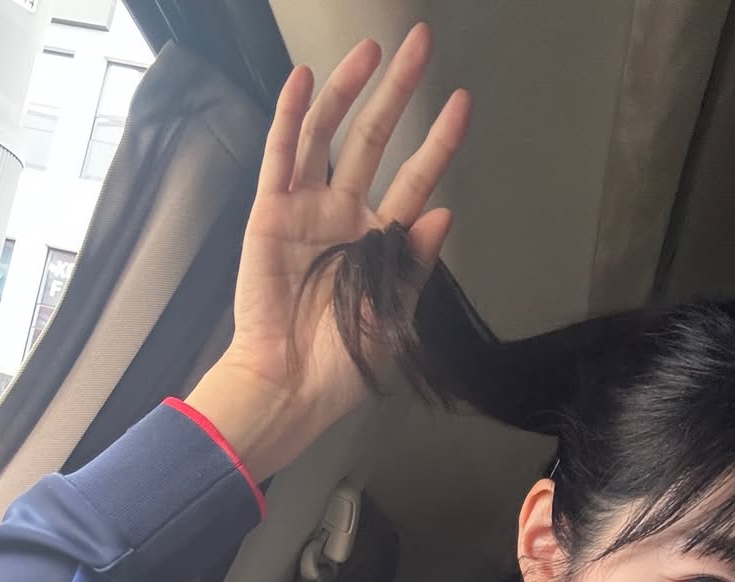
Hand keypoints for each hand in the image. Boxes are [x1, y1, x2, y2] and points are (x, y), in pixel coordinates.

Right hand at [189, 24, 471, 478]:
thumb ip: (417, 262)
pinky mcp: (270, 213)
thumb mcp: (396, 314)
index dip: (440, 142)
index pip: (417, 178)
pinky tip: (304, 79)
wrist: (291, 385)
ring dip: (349, 91)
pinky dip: (290, 115)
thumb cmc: (343, 363)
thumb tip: (446, 211)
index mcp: (380, 242)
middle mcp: (345, 216)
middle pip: (375, 140)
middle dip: (397, 91)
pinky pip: (282, 155)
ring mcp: (306, 210)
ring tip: (372, 51)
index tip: (463, 104)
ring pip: (329, 135)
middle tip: (419, 42)